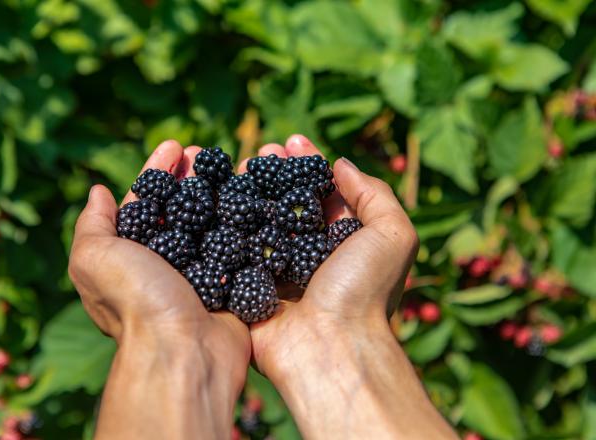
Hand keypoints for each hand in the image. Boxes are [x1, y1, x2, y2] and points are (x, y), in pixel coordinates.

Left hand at [68, 141, 249, 438]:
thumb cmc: (136, 302)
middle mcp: (167, 263)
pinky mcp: (233, 284)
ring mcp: (202, 273)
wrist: (185, 351)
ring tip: (232, 164)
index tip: (174, 145)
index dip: (157, 170)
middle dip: (191, 175)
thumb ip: (92, 225)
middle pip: (180, 207)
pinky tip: (255, 196)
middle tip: (205, 150)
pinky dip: (246, 220)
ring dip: (219, 191)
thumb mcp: (95, 260)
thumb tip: (97, 192)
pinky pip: (241, 244)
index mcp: (134, 256)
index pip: (145, 202)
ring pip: (212, 221)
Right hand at [240, 135, 455, 438]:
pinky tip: (216, 198)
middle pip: (287, 202)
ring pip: (258, 221)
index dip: (308, 163)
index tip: (292, 140)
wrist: (329, 347)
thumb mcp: (392, 235)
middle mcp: (309, 253)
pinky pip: (234, 250)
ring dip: (248, 192)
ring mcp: (277, 270)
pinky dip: (225, 224)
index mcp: (342, 240)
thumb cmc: (364, 290)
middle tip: (261, 150)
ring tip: (236, 165)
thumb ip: (374, 193)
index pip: (322, 191)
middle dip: (274, 173)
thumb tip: (340, 164)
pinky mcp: (249, 287)